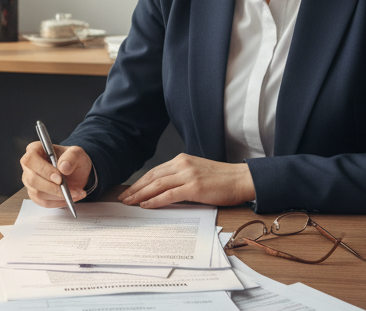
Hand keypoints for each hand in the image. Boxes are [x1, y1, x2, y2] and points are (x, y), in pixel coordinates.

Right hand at [20, 142, 90, 207]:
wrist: (75, 172)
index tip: (60, 178)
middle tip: (69, 189)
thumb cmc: (72, 159)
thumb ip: (72, 157)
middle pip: (32, 180)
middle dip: (52, 187)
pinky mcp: (35, 194)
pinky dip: (59, 202)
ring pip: (38, 193)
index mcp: (34, 150)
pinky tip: (70, 197)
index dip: (44, 170)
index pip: (31, 160)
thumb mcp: (77, 153)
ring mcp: (30, 181)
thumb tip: (63, 167)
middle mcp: (28, 166)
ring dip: (58, 196)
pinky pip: (44, 202)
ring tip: (75, 193)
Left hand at [118, 153, 255, 207]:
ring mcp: (188, 175)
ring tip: (129, 202)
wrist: (242, 179)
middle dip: (135, 188)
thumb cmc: (222, 179)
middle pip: (152, 177)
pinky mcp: (194, 188)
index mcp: (182, 160)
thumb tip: (163, 190)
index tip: (129, 190)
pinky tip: (146, 205)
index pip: (155, 171)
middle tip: (123, 198)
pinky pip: (169, 195)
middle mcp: (182, 165)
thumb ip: (181, 177)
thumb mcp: (197, 172)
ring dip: (140, 194)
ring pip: (157, 185)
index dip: (140, 182)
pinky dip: (155, 200)